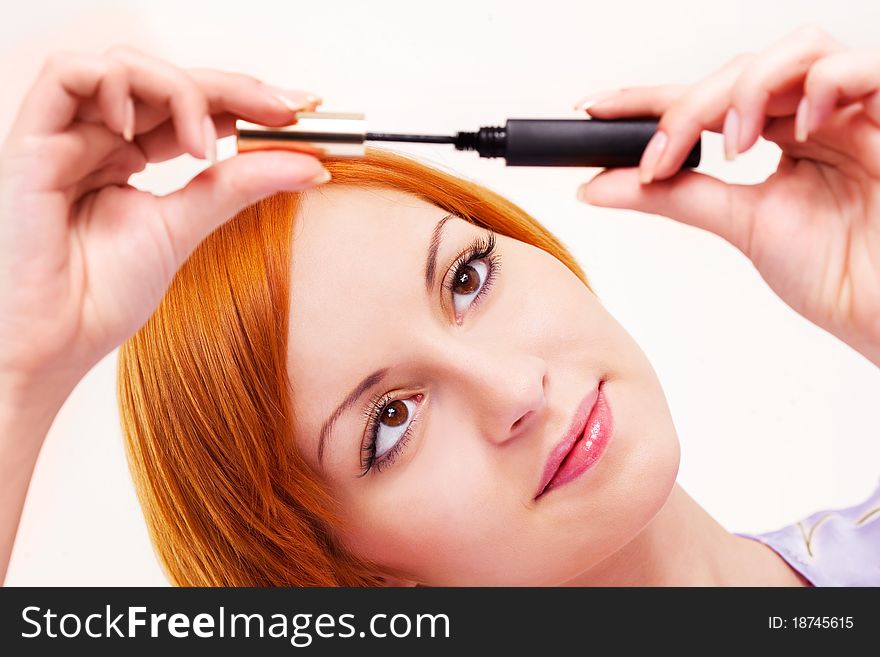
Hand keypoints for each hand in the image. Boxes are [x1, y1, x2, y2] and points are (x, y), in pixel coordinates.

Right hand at [0, 46, 330, 401]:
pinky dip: (115, 85)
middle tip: (286, 111)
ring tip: (203, 146)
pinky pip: (68, 74)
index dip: (247, 99)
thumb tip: (311, 164)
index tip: (303, 110)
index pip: (194, 106)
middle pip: (169, 80)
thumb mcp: (187, 227)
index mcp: (131, 156)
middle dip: (234, 87)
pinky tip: (140, 130)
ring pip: (124, 66)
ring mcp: (68, 136)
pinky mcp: (33, 141)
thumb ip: (240, 186)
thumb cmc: (101, 296)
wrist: (53, 344)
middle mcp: (101, 139)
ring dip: (178, 90)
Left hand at [575, 24, 879, 366]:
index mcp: (780, 139)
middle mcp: (815, 117)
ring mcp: (855, 111)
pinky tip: (798, 129)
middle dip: (687, 107)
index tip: (592, 111)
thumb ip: (675, 197)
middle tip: (657, 158)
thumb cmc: (839, 272)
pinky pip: (859, 67)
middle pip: (741, 70)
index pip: (706, 102)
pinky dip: (819, 86)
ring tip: (730, 146)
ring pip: (795, 51)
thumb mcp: (743, 225)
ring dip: (746, 90)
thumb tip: (598, 185)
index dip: (649, 99)